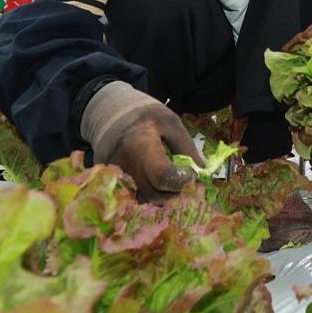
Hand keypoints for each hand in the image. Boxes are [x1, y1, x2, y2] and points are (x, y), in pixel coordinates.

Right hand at [82, 82, 203, 202]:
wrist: (109, 113)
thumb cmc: (143, 116)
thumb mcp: (170, 122)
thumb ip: (186, 147)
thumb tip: (202, 172)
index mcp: (140, 146)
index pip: (163, 177)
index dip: (181, 181)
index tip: (191, 174)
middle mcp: (124, 166)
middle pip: (155, 194)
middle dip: (175, 190)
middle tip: (183, 177)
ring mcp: (113, 177)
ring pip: (144, 199)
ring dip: (161, 193)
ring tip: (167, 174)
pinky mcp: (110, 183)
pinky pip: (134, 196)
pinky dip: (148, 191)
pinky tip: (152, 177)